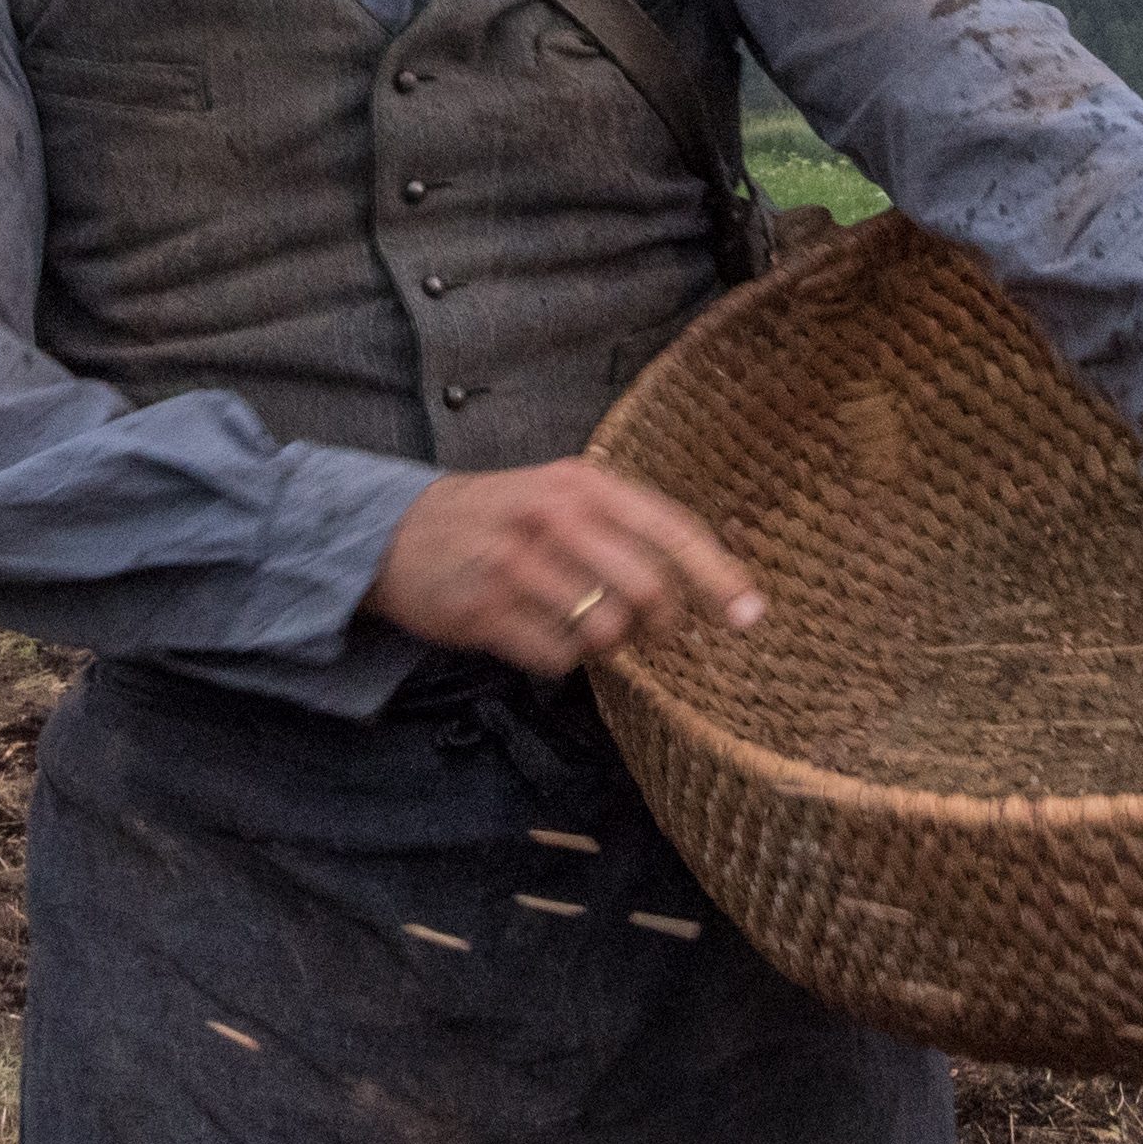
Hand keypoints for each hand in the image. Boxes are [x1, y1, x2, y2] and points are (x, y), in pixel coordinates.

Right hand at [370, 454, 765, 674]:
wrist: (393, 532)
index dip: (719, 578)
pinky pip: (558, 658)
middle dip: (664, 626)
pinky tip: (540, 636)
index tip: (749, 616)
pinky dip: (562, 659)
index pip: (673, 531)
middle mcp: (554, 517)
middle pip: (648, 590)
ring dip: (607, 644)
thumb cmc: (498, 518)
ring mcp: (517, 565)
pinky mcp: (486, 611)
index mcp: (583, 484)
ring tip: (583, 627)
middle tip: (656, 635)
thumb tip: (703, 583)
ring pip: (605, 630)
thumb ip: (624, 526)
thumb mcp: (559, 494)